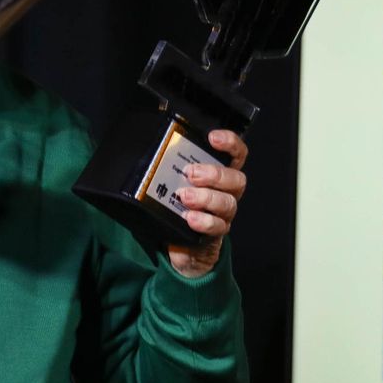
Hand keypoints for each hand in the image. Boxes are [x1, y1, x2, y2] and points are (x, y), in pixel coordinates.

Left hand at [166, 129, 247, 277]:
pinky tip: (189, 218)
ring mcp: (224, 214)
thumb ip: (169, 169)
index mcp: (219, 175)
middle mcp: (227, 192)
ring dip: (206, 198)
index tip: (212, 138)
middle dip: (214, 174)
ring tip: (185, 197)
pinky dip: (204, 221)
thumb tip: (146, 152)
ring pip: (228, 203)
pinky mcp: (217, 232)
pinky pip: (218, 226)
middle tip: (191, 173)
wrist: (182, 244)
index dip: (230, 143)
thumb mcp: (173, 184)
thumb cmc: (178, 207)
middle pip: (236, 179)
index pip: (236, 155)